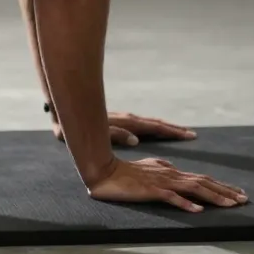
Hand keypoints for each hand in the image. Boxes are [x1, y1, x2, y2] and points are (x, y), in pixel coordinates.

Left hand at [53, 111, 195, 146]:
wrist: (62, 112)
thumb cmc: (75, 126)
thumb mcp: (93, 133)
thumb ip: (116, 135)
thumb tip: (136, 141)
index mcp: (125, 123)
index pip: (154, 127)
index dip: (171, 131)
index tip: (188, 134)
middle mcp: (127, 119)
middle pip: (155, 123)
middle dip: (172, 129)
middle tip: (191, 134)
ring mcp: (123, 119)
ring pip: (148, 122)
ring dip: (163, 127)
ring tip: (178, 132)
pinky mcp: (118, 121)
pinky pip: (141, 124)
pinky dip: (152, 126)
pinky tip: (154, 131)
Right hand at [87, 157, 248, 212]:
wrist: (104, 172)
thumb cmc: (124, 172)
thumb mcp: (146, 167)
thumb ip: (160, 166)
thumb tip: (171, 166)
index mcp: (170, 171)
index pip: (201, 178)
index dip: (220, 186)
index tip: (236, 193)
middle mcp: (170, 175)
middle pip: (203, 182)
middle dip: (225, 191)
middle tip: (244, 200)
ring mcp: (162, 182)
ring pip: (194, 189)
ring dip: (214, 197)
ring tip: (231, 205)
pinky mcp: (151, 190)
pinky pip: (172, 198)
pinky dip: (186, 204)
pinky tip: (198, 210)